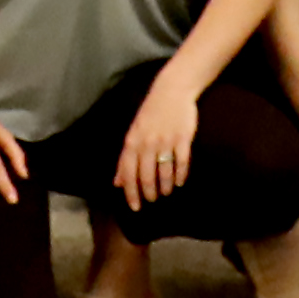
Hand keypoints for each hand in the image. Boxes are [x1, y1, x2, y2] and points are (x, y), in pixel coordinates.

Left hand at [115, 71, 206, 211]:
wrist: (172, 90)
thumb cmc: (151, 113)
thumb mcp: (133, 133)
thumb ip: (125, 159)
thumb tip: (116, 182)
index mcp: (132, 142)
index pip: (128, 174)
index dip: (131, 193)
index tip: (135, 207)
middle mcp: (147, 143)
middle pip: (146, 176)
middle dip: (149, 193)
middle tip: (152, 200)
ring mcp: (165, 141)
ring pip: (164, 173)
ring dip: (164, 187)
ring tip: (165, 192)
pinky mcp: (182, 139)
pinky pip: (181, 163)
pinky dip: (180, 176)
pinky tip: (179, 182)